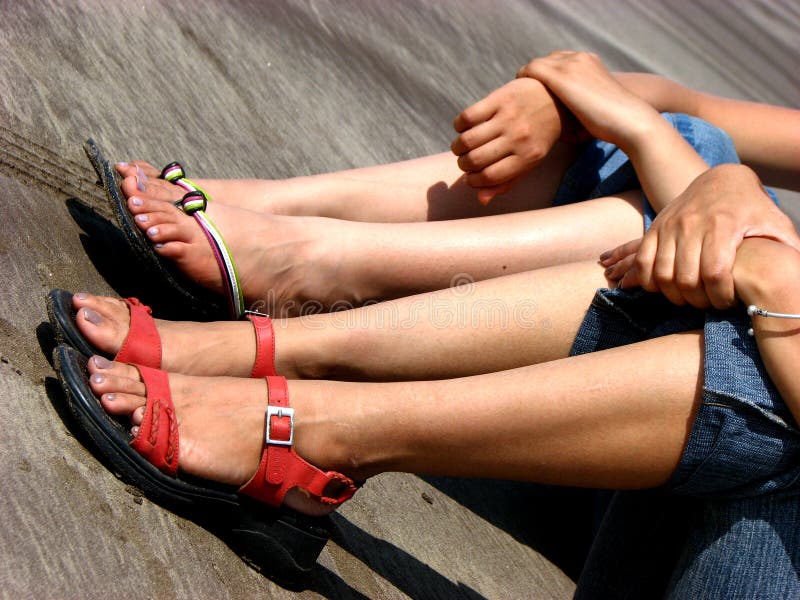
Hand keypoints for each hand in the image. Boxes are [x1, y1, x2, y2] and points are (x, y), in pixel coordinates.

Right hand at [451, 78, 567, 204]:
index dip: (473, 181)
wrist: (555, 99)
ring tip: (461, 147)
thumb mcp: (529, 163)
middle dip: (463, 164)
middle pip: (475, 159)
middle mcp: (519, 137)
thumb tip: (481, 200)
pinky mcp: (499, 98)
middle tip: (465, 161)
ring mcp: (509, 117)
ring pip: (467, 139)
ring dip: (457, 147)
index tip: (470, 178)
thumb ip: (506, 182)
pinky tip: (464, 128)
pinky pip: (467, 116)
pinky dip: (459, 126)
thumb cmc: (537, 137)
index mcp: (528, 157)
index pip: (490, 177)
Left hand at [517, 51, 660, 150]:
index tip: (534, 94)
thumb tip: (557, 130)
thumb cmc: (613, 125)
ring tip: (513, 99)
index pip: (558, 61)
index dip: (545, 77)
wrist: (628, 120)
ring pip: (536, 65)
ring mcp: (570, 65)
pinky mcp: (561, 76)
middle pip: (546, 61)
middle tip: (521, 97)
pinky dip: (521, 81)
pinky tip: (514, 97)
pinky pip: (531, 70)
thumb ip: (575, 110)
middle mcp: (579, 58)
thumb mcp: (593, 109)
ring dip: (525, 80)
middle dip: (534, 77)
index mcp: (590, 63)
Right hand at [601, 164, 799, 308]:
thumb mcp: (775, 224)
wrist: (720, 180)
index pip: (714, 273)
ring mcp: (670, 226)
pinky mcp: (655, 229)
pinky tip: (666, 288)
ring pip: (662, 274)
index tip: (728, 302)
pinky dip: (650, 282)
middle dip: (698, 300)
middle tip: (709, 303)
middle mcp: (692, 224)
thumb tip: (798, 272)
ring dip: (674, 295)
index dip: (720, 296)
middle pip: (686, 278)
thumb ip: (787, 248)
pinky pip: (643, 263)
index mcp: (723, 225)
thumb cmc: (751, 209)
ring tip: (689, 298)